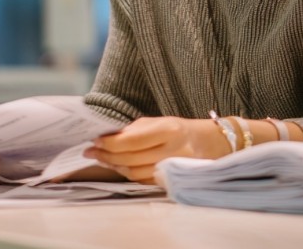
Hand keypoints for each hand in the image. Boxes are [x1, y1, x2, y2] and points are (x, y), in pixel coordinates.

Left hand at [83, 116, 227, 184]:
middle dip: (108, 156)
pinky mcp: (172, 182)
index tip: (95, 140)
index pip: (132, 140)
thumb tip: (108, 138)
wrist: (211, 144)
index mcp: (169, 130)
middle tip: (91, 151)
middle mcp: (173, 150)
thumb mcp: (161, 121)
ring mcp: (173, 169)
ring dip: (115, 166)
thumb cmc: (181, 129)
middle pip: (131, 159)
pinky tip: (119, 166)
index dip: (111, 143)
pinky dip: (128, 174)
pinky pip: (143, 181)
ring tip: (102, 158)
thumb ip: (136, 130)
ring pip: (135, 173)